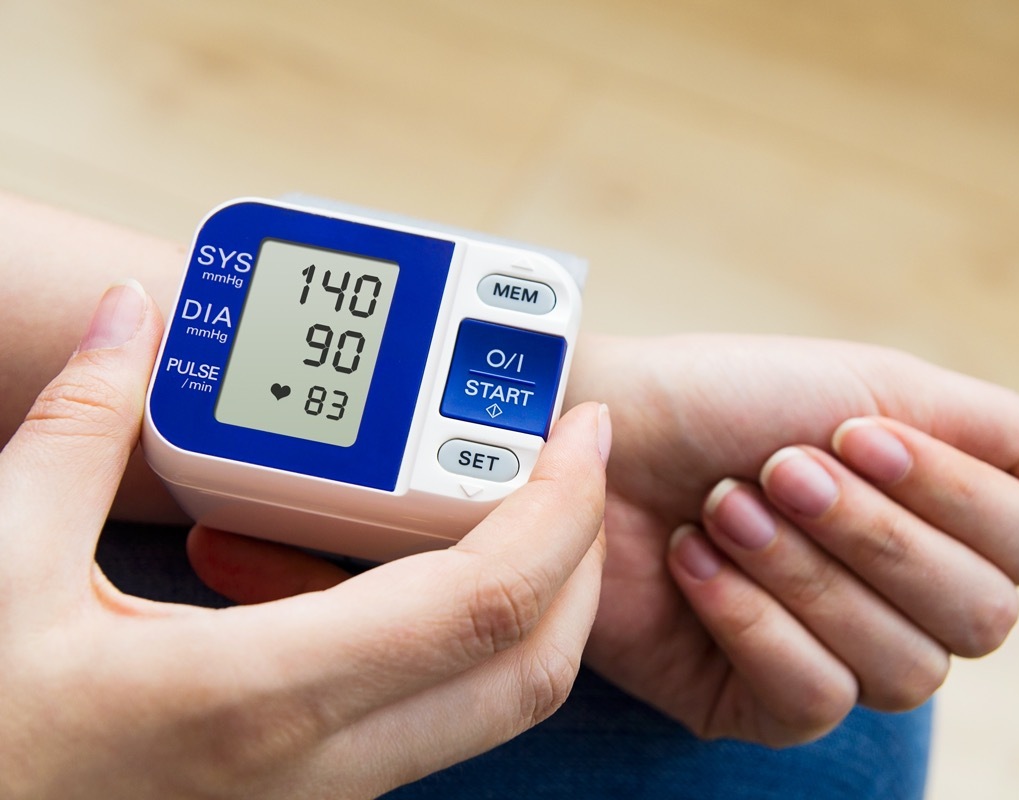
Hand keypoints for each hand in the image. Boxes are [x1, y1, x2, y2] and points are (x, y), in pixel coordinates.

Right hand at [0, 282, 609, 799]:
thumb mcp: (2, 568)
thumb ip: (78, 432)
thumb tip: (130, 320)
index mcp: (254, 698)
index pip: (481, 606)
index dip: (559, 510)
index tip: (582, 430)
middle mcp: (318, 767)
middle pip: (531, 667)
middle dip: (580, 556)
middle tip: (570, 458)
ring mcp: (324, 794)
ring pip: (495, 700)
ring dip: (535, 595)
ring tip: (517, 495)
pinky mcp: (313, 792)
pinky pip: (439, 714)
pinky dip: (472, 634)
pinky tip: (421, 562)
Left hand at [566, 334, 1018, 745]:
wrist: (594, 430)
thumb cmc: (730, 398)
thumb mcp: (883, 387)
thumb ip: (1018, 447)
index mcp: (941, 519)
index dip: (947, 495)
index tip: (849, 432)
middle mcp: (902, 598)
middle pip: (979, 620)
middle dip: (872, 535)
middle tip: (781, 470)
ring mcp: (835, 654)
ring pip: (903, 669)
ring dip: (807, 574)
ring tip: (725, 507)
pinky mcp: (759, 701)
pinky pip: (814, 700)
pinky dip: (753, 621)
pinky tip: (693, 565)